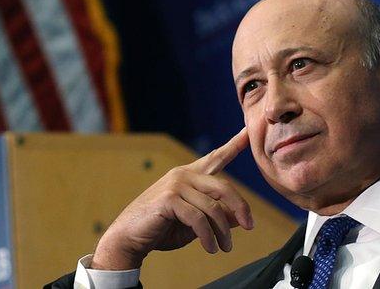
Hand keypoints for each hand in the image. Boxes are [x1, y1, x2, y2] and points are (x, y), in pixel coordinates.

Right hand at [91, 127, 254, 269]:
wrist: (130, 237)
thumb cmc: (161, 229)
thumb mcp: (194, 224)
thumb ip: (214, 217)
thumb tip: (240, 218)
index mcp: (189, 177)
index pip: (215, 158)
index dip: (233, 145)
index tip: (247, 131)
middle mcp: (183, 175)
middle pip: (224, 187)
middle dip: (240, 208)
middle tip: (249, 227)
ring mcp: (175, 185)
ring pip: (213, 208)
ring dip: (222, 232)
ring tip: (224, 248)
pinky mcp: (169, 199)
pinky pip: (199, 219)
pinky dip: (208, 237)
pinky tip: (210, 248)